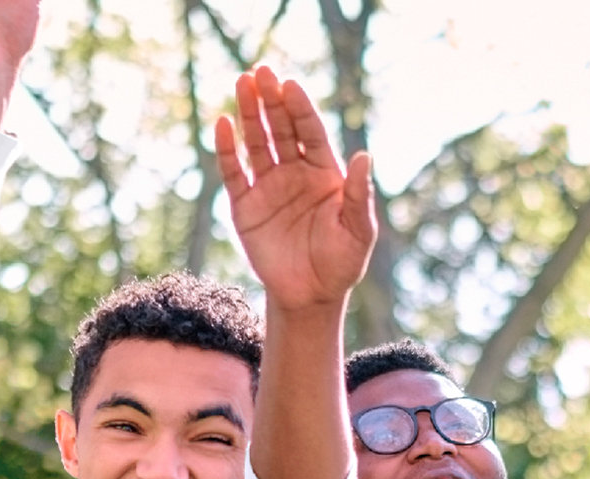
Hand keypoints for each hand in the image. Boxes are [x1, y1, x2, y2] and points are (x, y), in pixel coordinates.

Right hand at [216, 66, 375, 311]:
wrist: (310, 296)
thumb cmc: (341, 263)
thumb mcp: (358, 231)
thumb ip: (360, 195)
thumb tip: (366, 155)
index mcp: (325, 174)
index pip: (311, 132)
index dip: (301, 108)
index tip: (291, 84)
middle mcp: (295, 173)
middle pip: (281, 128)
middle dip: (271, 100)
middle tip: (261, 71)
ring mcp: (269, 186)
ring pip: (256, 142)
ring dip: (248, 114)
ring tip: (242, 83)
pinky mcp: (245, 205)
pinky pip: (234, 171)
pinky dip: (227, 149)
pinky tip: (223, 124)